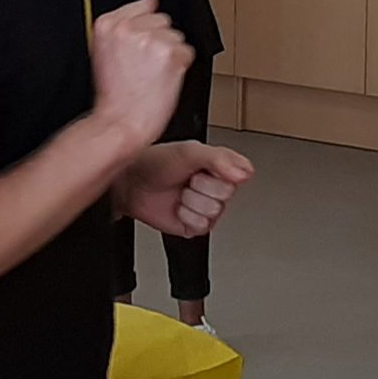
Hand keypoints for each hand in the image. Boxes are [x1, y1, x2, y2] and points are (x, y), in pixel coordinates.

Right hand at [88, 0, 192, 149]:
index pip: (142, 6)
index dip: (145, 29)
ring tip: (151, 76)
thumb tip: (150, 3)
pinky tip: (163, 81)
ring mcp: (151, 39)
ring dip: (170, 55)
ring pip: (176, 37)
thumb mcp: (103, 52)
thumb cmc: (113, 96)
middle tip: (144, 68)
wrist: (119, 124)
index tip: (141, 47)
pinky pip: (187, 53)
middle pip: (162, 20)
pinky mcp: (171, 54)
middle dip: (159, 41)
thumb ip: (123, 26)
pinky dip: (181, 67)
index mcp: (107, 24)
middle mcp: (129, 27)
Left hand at [121, 140, 252, 237]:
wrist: (131, 184)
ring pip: (213, 212)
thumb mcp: (190, 151)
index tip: (204, 166)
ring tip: (180, 193)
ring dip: (191, 202)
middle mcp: (215, 187)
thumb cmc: (155, 163)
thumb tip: (246, 172)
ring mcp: (205, 207)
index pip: (239, 175)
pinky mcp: (195, 226)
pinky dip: (186, 217)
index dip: (218, 172)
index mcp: (220, 166)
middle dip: (202, 187)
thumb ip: (220, 158)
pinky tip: (178, 208)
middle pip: (225, 195)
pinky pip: (202, 227)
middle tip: (188, 180)